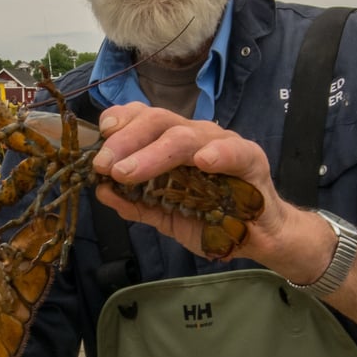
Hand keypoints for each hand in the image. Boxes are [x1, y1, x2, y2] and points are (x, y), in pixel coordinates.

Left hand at [91, 103, 335, 280]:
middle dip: (126, 140)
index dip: (121, 121)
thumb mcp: (166, 215)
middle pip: (159, 121)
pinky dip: (218, 154)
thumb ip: (136, 204)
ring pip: (186, 136)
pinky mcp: (250, 159)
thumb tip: (100, 191)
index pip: (145, 118)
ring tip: (129, 171)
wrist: (257, 238)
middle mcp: (195, 136)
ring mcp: (223, 143)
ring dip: (153, 153)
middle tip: (104, 164)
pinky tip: (202, 162)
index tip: (99, 137)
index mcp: (174, 143)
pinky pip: (233, 151)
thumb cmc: (212, 218)